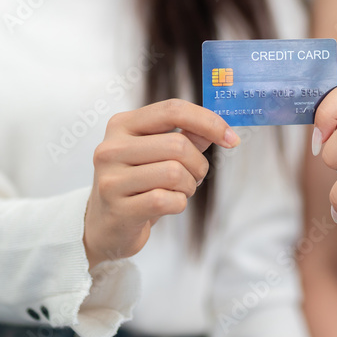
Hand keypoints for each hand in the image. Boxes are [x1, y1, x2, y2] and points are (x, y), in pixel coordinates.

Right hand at [84, 99, 239, 267]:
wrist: (105, 226)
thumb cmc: (137, 184)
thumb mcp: (157, 154)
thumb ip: (187, 137)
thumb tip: (219, 128)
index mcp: (122, 125)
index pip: (172, 110)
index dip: (208, 121)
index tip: (231, 139)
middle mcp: (111, 148)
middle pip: (178, 144)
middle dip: (198, 164)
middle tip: (194, 177)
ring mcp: (111, 179)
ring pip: (175, 173)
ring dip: (188, 186)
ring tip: (178, 191)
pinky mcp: (118, 209)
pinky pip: (167, 200)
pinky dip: (178, 204)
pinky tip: (167, 206)